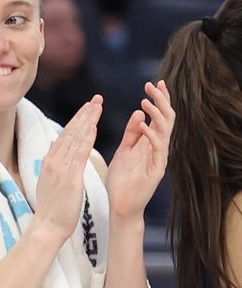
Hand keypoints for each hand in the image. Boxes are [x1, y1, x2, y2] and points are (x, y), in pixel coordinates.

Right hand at [33, 96, 102, 241]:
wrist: (47, 226)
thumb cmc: (52, 209)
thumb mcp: (50, 182)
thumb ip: (53, 163)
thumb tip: (53, 146)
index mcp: (49, 162)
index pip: (65, 136)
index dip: (77, 120)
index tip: (88, 108)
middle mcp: (53, 161)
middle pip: (70, 132)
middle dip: (84, 114)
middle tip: (96, 99)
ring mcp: (60, 168)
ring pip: (75, 138)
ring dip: (87, 120)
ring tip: (98, 105)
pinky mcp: (69, 176)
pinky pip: (79, 153)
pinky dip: (86, 138)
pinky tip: (94, 126)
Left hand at [106, 80, 172, 221]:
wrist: (121, 205)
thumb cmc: (121, 180)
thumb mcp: (124, 151)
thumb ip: (131, 133)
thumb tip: (140, 112)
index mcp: (150, 143)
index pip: (158, 116)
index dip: (158, 99)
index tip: (154, 82)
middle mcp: (158, 148)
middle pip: (166, 119)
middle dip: (161, 100)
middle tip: (152, 85)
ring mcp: (159, 159)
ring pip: (166, 131)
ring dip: (157, 115)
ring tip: (146, 101)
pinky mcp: (157, 170)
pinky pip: (159, 149)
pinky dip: (152, 136)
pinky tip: (144, 125)